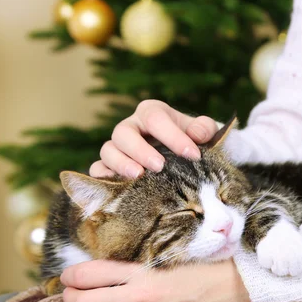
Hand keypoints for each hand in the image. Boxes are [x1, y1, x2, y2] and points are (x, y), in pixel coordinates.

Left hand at [60, 258, 253, 301]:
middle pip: (87, 300)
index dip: (72, 275)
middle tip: (69, 291)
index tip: (67, 275)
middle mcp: (141, 296)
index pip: (91, 273)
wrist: (232, 284)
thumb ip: (136, 259)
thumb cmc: (201, 263)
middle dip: (70, 296)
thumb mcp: (166, 252)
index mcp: (143, 270)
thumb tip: (104, 264)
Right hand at [90, 100, 218, 177]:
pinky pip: (97, 170)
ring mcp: (117, 148)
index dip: (173, 136)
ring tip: (138, 176)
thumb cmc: (190, 141)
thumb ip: (204, 129)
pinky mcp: (108, 167)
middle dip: (140, 150)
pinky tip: (119, 187)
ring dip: (120, 164)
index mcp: (151, 113)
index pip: (155, 118)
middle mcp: (130, 128)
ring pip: (107, 151)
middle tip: (160, 167)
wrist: (181, 157)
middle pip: (124, 133)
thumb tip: (197, 135)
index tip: (192, 155)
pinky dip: (103, 178)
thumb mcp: (202, 132)